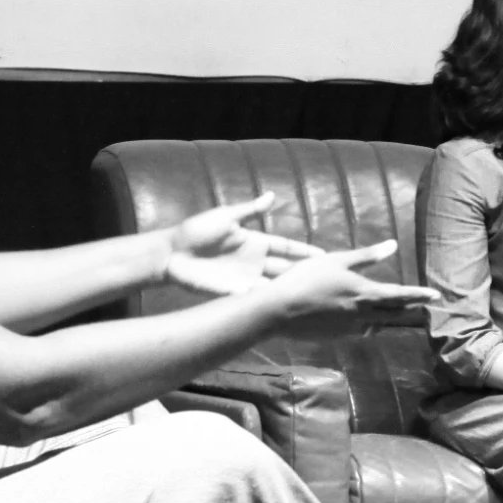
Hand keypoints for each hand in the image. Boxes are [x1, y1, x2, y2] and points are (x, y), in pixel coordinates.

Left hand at [160, 192, 323, 297]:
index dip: (305, 252)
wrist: (172, 254)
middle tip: (330, 279)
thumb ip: (251, 210)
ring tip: (315, 296)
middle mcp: (255, 262)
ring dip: (292, 290)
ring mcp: (246, 278)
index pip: (287, 248)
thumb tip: (272, 196)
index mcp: (256, 242)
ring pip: (276, 285)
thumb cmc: (196, 232)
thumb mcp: (226, 217)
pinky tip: (289, 306)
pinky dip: (272, 302)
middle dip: (306, 273)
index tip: (326, 256)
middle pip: (287, 268)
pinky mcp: (234, 292)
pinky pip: (257, 298)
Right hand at [261, 240, 437, 320]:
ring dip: (388, 318)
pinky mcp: (337, 337)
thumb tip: (393, 245)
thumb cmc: (306, 279)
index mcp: (365, 294)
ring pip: (377, 324)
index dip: (420, 295)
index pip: (400, 295)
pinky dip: (367, 324)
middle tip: (424, 307)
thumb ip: (366, 256)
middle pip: (394, 314)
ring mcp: (349, 328)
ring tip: (395, 312)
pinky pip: (360, 331)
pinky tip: (363, 319)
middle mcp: (362, 314)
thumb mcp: (337, 261)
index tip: (436, 296)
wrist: (278, 312)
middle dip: (410, 310)